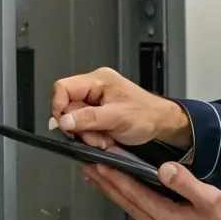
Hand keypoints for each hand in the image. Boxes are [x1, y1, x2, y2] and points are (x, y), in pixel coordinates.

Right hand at [51, 66, 192, 149]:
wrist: (160, 123)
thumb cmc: (147, 114)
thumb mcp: (117, 117)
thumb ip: (89, 118)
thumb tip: (64, 121)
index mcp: (98, 80)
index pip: (63, 88)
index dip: (59, 107)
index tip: (66, 125)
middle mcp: (94, 88)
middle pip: (68, 108)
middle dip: (80, 127)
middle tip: (96, 136)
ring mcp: (95, 102)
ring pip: (75, 121)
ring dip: (88, 135)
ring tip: (105, 139)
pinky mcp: (97, 114)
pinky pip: (85, 127)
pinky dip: (93, 136)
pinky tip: (106, 138)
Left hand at [83, 158, 220, 219]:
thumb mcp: (212, 199)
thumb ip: (187, 183)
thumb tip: (165, 169)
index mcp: (170, 219)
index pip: (136, 194)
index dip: (117, 178)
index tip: (101, 164)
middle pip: (128, 203)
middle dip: (107, 185)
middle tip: (88, 170)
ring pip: (132, 208)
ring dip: (114, 193)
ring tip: (99, 179)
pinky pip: (142, 212)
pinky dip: (129, 200)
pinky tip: (126, 194)